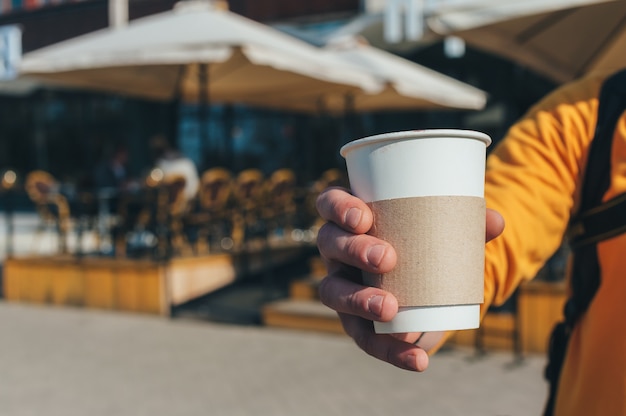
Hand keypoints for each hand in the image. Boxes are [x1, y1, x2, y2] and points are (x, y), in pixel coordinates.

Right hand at [316, 187, 504, 371]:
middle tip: (387, 259)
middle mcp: (338, 249)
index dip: (339, 208)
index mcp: (352, 218)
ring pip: (332, 291)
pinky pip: (364, 337)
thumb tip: (496, 222)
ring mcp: (342, 285)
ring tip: (390, 308)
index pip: (330, 203)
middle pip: (330, 244)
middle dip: (354, 250)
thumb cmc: (425, 241)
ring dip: (358, 300)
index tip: (364, 217)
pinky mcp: (356, 321)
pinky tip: (417, 358)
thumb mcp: (442, 229)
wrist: (427, 282)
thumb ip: (466, 223)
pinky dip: (389, 350)